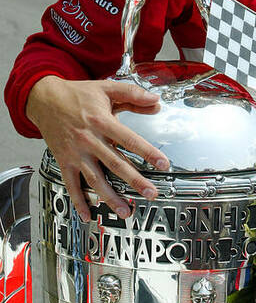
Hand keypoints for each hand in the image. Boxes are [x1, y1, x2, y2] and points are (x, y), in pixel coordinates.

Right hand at [26, 75, 168, 221]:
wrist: (44, 99)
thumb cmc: (77, 94)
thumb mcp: (106, 88)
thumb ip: (133, 94)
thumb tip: (156, 101)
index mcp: (102, 122)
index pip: (130, 140)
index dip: (148, 152)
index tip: (163, 164)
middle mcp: (89, 140)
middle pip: (116, 164)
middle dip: (135, 181)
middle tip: (151, 193)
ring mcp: (76, 153)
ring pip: (95, 179)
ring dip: (110, 197)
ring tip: (125, 211)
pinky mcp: (64, 161)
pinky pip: (71, 184)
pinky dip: (79, 201)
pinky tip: (88, 214)